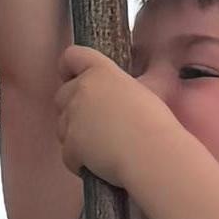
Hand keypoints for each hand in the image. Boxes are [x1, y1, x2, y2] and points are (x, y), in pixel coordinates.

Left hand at [49, 38, 159, 193]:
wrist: (150, 156)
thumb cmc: (155, 123)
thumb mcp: (149, 89)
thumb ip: (130, 82)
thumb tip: (138, 81)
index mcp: (100, 72)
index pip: (71, 56)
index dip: (70, 67)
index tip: (76, 77)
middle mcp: (80, 91)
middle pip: (62, 94)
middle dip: (74, 107)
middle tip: (97, 120)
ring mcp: (71, 119)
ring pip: (63, 125)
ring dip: (76, 134)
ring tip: (102, 144)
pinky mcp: (70, 147)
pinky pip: (68, 153)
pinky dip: (80, 160)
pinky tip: (100, 162)